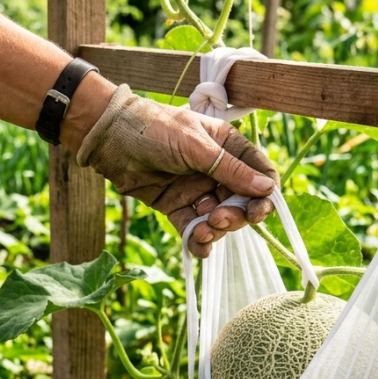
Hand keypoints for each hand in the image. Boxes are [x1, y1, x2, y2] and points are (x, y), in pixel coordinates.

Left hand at [75, 84, 277, 257]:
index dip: (264, 195)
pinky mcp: (176, 206)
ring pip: (219, 218)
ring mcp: (196, 190)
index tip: (257, 212)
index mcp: (228, 147)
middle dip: (235, 216)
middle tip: (220, 219)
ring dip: (216, 229)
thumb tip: (267, 189)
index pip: (259, 173)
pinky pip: (193, 228)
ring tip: (204, 230)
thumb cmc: (154, 129)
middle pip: (241, 202)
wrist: (110, 139)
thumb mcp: (196, 146)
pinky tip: (199, 249)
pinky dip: (198, 241)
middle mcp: (216, 170)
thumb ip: (230, 169)